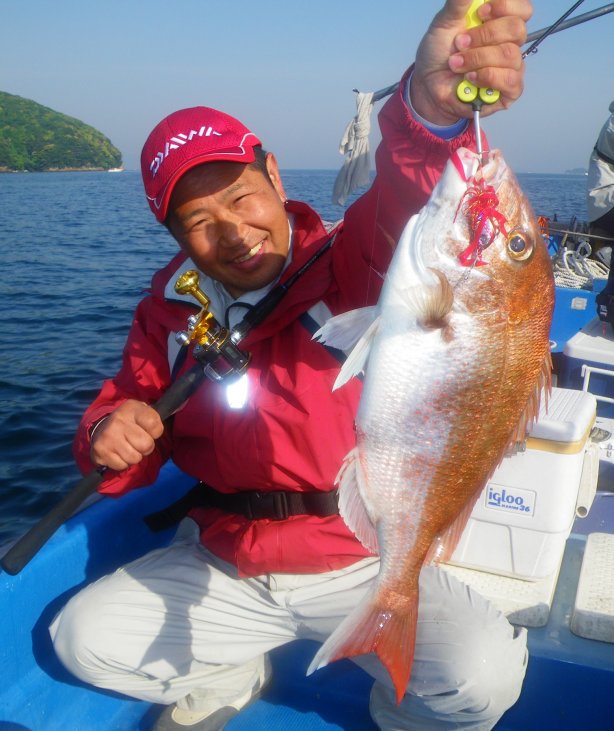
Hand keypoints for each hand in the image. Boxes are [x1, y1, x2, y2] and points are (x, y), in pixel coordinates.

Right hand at [90, 400, 163, 470]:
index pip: (155, 425)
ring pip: (135, 458)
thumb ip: (157, 416)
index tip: (149, 430)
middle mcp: (118, 420)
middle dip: (145, 447)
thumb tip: (181, 406)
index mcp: (132, 408)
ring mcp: (108, 436)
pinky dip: (122, 463)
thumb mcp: (142, 413)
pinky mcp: (100, 451)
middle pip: (146, 445)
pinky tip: (117, 453)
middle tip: (137, 442)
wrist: (100, 429)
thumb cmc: (130, 423)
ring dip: (134, 456)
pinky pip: (122, 465)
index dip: (155, 432)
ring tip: (127, 447)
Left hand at [411, 0, 531, 124]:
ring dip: (479, 58)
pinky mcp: (509, 91)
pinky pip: (510, 80)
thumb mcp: (444, 23)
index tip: (481, 12)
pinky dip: (487, 77)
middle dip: (485, 35)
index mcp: (500, 22)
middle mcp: (510, 43)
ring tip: (456, 64)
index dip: (505, 6)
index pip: (523, 9)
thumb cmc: (439, 54)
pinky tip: (470, 78)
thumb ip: (459, 3)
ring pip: (511, 55)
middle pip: (517, 30)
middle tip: (460, 43)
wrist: (428, 85)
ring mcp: (512, 67)